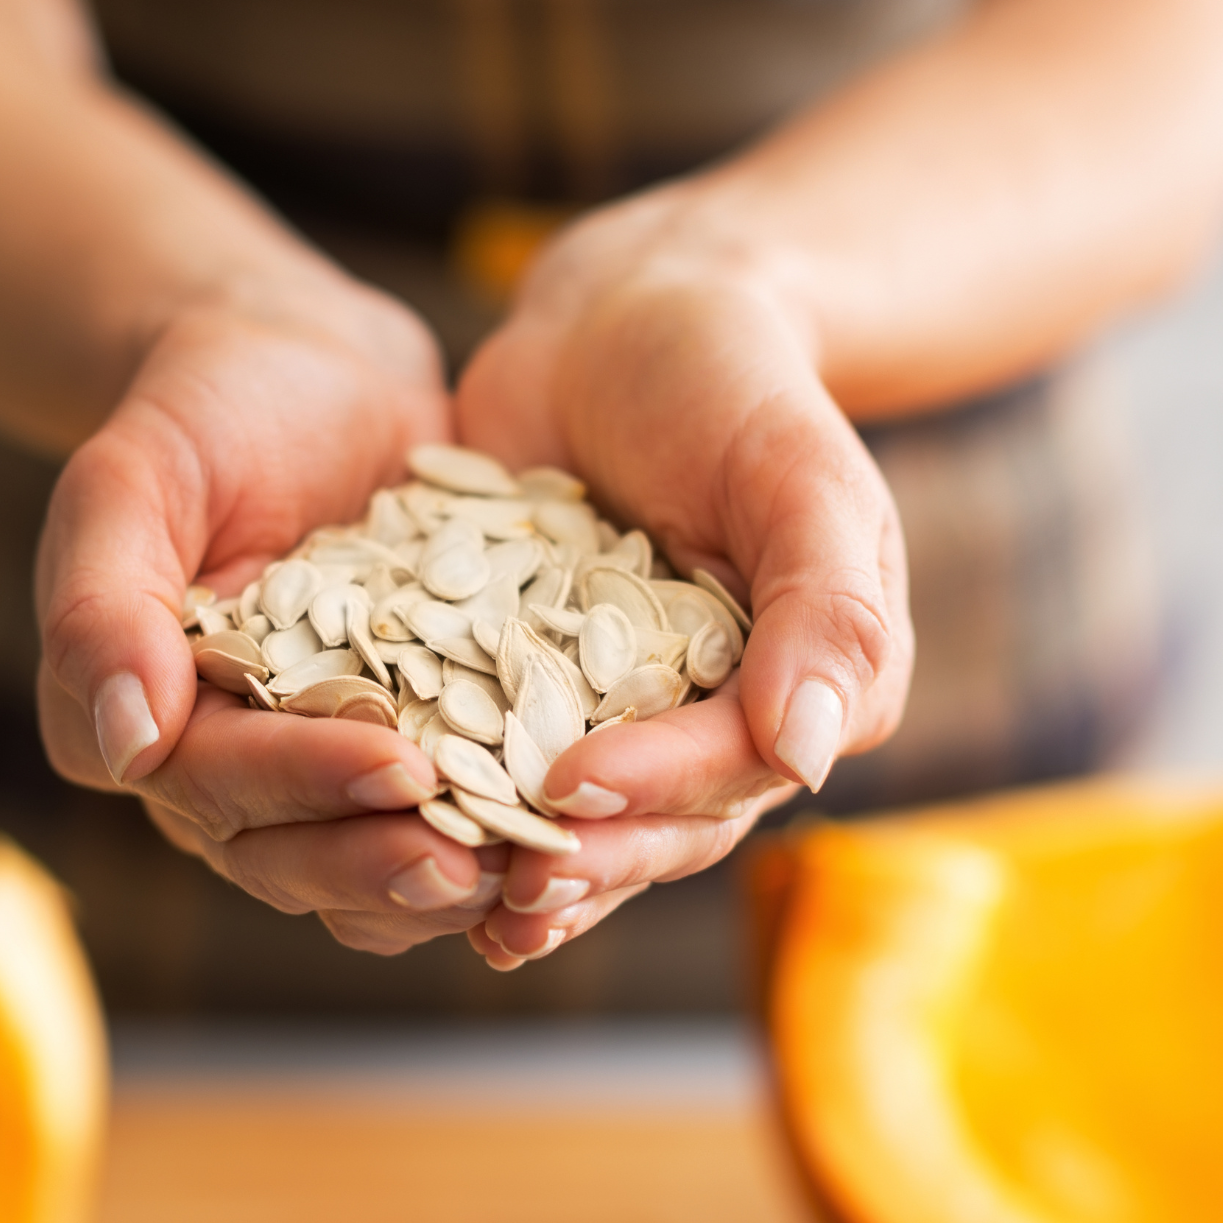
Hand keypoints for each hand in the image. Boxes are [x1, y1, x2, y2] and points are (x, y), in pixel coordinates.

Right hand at [36, 294, 514, 954]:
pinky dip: (498, 824)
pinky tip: (571, 821)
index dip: (307, 785)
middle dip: (385, 862)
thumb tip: (126, 743)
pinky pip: (445, 807)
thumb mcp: (132, 480)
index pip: (217, 785)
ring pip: (369, 856)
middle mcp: (224, 763)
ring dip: (447, 877)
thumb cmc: (201, 408)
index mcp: (143, 720)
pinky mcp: (409, 730)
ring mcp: (321, 755)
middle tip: (480, 863)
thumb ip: (104, 605)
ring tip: (534, 868)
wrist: (307, 366)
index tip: (398, 767)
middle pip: (294, 852)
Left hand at [455, 183, 913, 964]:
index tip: (573, 790)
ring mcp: (619, 701)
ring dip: (523, 863)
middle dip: (586, 862)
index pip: (736, 767)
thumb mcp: (797, 469)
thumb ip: (825, 606)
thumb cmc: (732, 376)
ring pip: (580, 812)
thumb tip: (812, 755)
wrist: (620, 314)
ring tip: (457, 908)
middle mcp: (718, 711)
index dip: (659, 790)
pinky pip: (497, 747)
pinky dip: (458, 793)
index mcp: (807, 681)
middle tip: (506, 900)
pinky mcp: (528, 675)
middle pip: (658, 819)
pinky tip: (397, 825)